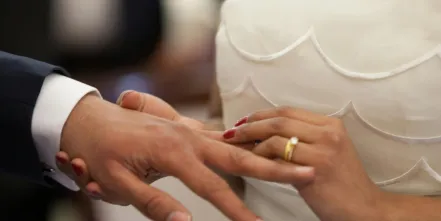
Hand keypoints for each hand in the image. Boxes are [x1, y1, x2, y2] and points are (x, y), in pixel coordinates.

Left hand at [58, 94, 314, 220]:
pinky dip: (246, 144)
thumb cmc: (99, 151)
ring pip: (237, 143)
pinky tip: (260, 148)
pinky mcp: (189, 131)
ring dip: (267, 152)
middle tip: (307, 173)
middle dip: (276, 168)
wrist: (89, 120)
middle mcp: (189, 136)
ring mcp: (190, 131)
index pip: (215, 187)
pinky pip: (223, 138)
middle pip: (241, 155)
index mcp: (173, 150)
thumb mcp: (118, 183)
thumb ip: (155, 204)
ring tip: (295, 161)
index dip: (239, 212)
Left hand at [223, 106, 383, 220]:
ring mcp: (323, 150)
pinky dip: (260, 157)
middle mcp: (328, 132)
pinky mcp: (315, 169)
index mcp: (330, 124)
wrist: (363, 209)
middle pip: (279, 119)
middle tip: (232, 132)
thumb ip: (302, 138)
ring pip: (276, 136)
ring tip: (237, 148)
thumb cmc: (340, 183)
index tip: (243, 120)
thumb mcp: (327, 151)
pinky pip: (278, 158)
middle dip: (250, 124)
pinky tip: (251, 162)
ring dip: (251, 142)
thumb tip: (264, 133)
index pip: (288, 111)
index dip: (261, 114)